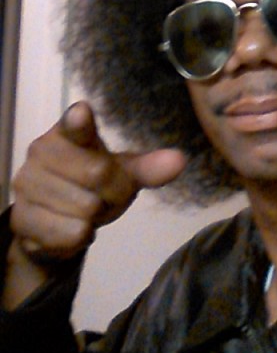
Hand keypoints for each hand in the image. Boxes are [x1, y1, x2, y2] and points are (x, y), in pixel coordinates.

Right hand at [4, 102, 185, 305]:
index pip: (75, 124)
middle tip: (101, 197)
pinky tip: (70, 229)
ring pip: (85, 208)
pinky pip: (69, 233)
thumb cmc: (92, 187)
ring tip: (83, 212)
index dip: (79, 121)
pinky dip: (78, 238)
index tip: (83, 114)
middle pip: (98, 175)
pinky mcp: (21, 217)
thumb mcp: (124, 175)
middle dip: (110, 195)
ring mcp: (27, 184)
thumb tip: (179, 161)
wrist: (53, 225)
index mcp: (68, 132)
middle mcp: (42, 151)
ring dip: (94, 219)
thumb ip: (149, 168)